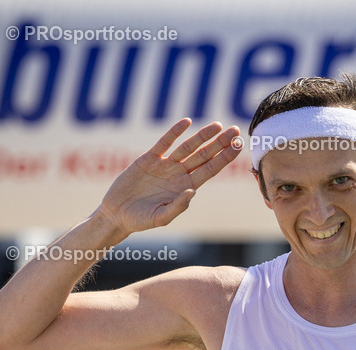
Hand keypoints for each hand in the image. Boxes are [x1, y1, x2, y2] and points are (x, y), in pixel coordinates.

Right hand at [99, 119, 241, 235]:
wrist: (117, 214)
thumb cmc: (140, 220)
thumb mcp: (161, 218)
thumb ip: (178, 206)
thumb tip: (192, 192)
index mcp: (185, 187)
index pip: (210, 169)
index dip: (224, 158)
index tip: (239, 147)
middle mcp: (179, 174)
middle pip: (204, 155)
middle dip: (220, 143)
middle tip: (236, 130)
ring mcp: (164, 165)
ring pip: (188, 147)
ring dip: (203, 136)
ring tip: (218, 125)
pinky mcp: (148, 159)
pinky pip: (164, 143)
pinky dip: (174, 132)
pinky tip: (186, 122)